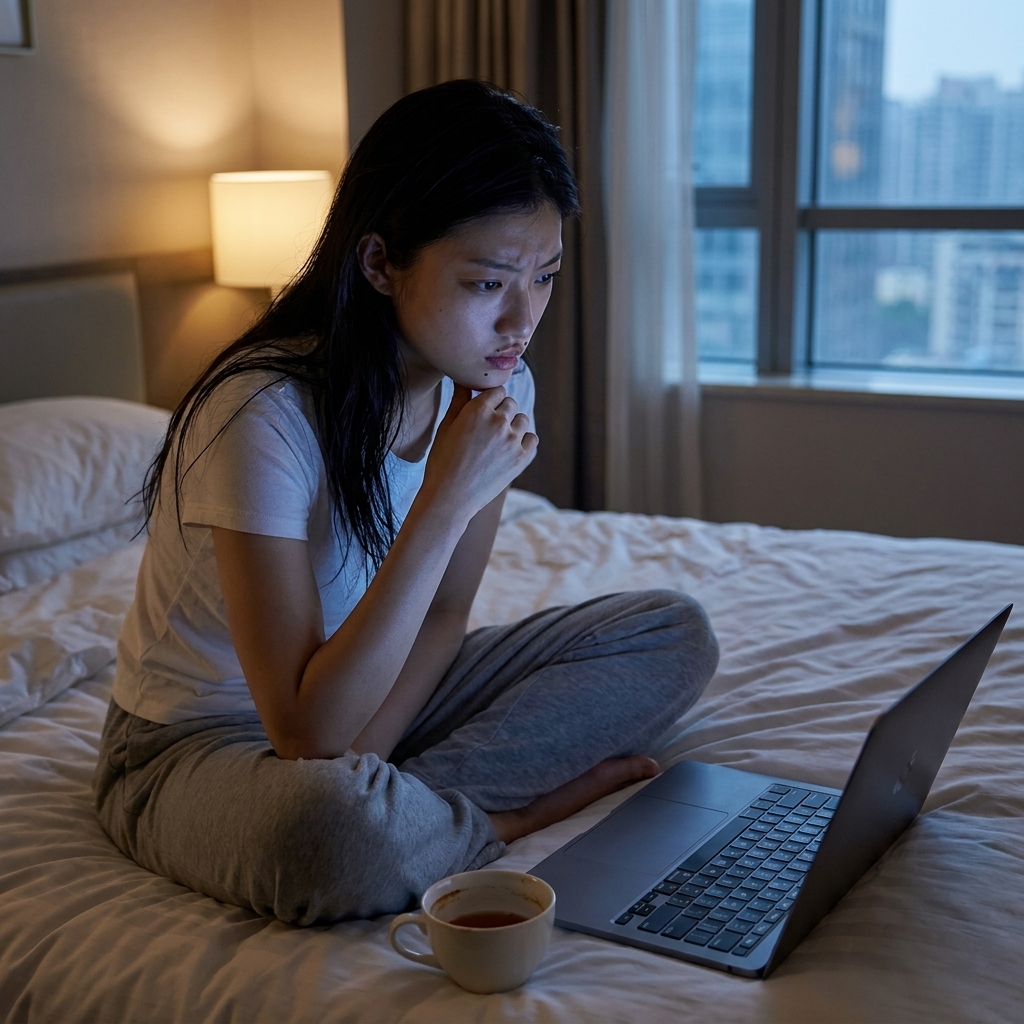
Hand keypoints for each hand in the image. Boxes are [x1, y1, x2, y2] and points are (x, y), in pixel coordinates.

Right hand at [421, 384, 537, 518]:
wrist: (450, 498)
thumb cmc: (442, 461)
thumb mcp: (446, 427)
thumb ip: (460, 401)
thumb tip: (465, 379)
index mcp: (477, 410)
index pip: (496, 391)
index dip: (490, 400)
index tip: (483, 411)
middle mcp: (498, 422)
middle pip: (510, 403)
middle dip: (501, 411)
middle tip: (487, 429)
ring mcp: (512, 440)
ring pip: (522, 420)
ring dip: (513, 426)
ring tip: (497, 442)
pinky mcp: (522, 458)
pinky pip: (532, 439)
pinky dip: (524, 442)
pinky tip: (509, 450)